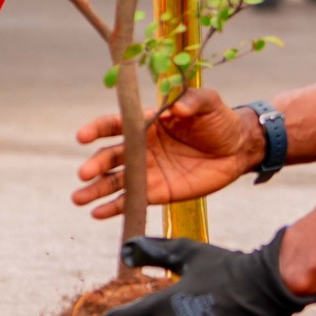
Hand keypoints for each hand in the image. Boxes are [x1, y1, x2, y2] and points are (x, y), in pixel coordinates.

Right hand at [72, 88, 263, 218]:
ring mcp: (147, 171)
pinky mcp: (157, 193)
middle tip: (84, 173)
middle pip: (111, 155)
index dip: (97, 129)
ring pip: (114, 181)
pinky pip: (131, 200)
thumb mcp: (209, 104)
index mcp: (148, 122)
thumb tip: (175, 108)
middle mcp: (142, 147)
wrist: (237, 149)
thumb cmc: (219, 121)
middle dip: (96, 164)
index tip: (82, 136)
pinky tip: (97, 214)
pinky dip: (113, 208)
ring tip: (78, 198)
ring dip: (95, 189)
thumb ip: (192, 101)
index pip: (116, 125)